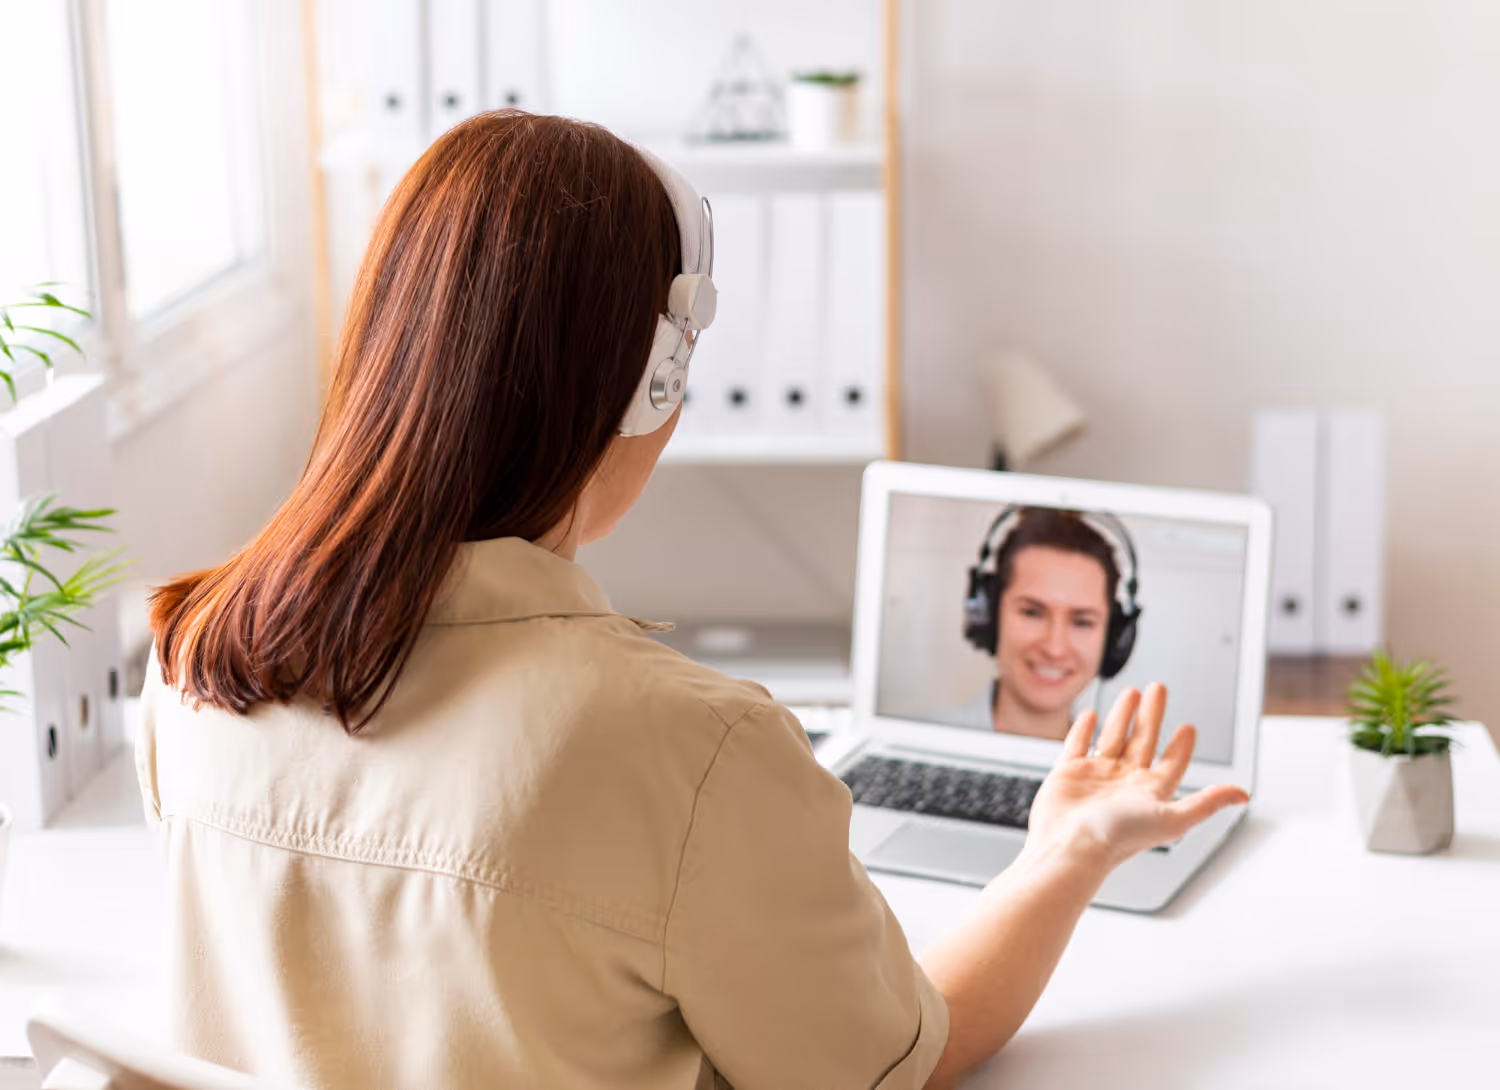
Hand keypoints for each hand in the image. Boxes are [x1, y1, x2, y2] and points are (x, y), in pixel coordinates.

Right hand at [1024, 683, 1249, 870]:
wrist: (1072, 845)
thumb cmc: (1119, 838)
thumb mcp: (1173, 818)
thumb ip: (1207, 803)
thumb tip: (1242, 795)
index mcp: (1149, 794)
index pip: (1171, 764)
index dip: (1181, 747)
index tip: (1188, 728)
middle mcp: (1124, 783)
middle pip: (1143, 741)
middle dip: (1152, 715)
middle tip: (1159, 689)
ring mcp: (1096, 776)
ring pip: (1113, 737)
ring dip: (1123, 715)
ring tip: (1132, 693)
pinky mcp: (1068, 772)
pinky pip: (1078, 744)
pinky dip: (1084, 729)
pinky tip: (1091, 715)